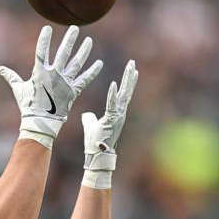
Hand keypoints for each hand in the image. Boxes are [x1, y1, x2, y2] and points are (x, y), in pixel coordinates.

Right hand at [0, 25, 102, 148]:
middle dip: (70, 40)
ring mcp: (65, 83)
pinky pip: (85, 80)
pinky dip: (92, 72)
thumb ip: (11, 76)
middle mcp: (54, 75)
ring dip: (83, 51)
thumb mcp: (18, 89)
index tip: (48, 28)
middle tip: (75, 28)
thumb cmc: (28, 106)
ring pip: (76, 63)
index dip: (44, 39)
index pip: (41, 51)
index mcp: (40, 72)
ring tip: (89, 41)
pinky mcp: (73, 91)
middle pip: (64, 53)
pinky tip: (99, 63)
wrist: (41, 122)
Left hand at [81, 60, 138, 188]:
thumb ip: (89, 118)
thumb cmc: (94, 142)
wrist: (97, 156)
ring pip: (124, 95)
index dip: (127, 82)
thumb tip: (86, 114)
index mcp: (116, 113)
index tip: (132, 70)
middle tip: (133, 62)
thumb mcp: (90, 126)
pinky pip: (112, 106)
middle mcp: (120, 113)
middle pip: (127, 91)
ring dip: (127, 80)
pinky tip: (114, 84)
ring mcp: (118, 117)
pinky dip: (112, 95)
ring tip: (131, 67)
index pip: (123, 94)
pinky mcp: (112, 120)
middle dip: (129, 76)